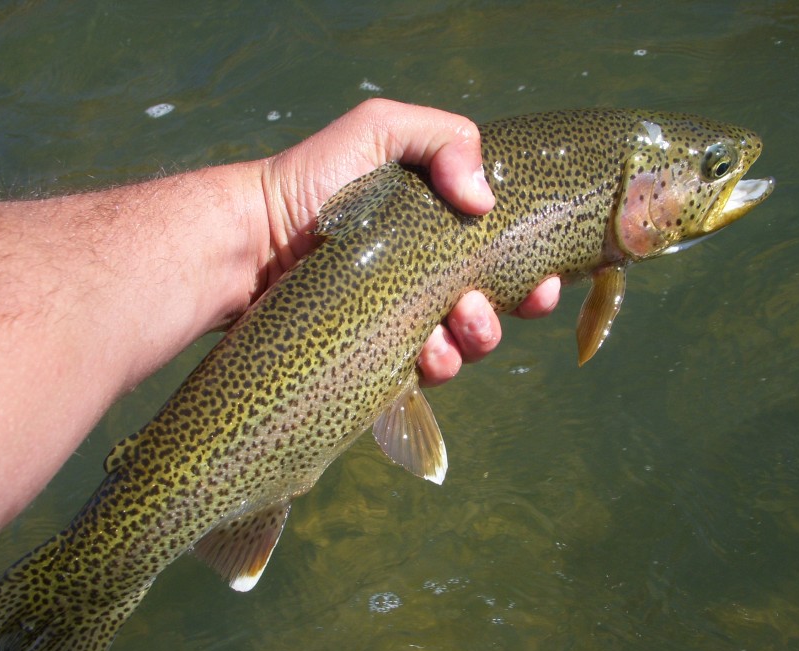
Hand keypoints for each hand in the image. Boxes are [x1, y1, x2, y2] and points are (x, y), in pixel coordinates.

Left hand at [260, 99, 559, 385]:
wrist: (253, 239)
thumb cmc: (312, 181)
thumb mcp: (379, 130)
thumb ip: (444, 139)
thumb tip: (483, 201)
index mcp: (442, 232)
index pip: (507, 258)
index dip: (536, 274)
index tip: (545, 279)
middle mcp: (431, 278)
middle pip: (499, 308)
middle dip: (511, 312)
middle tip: (481, 302)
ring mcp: (407, 321)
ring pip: (469, 346)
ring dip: (478, 339)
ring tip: (458, 319)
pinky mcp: (382, 356)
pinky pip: (428, 373)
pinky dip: (439, 364)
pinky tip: (427, 350)